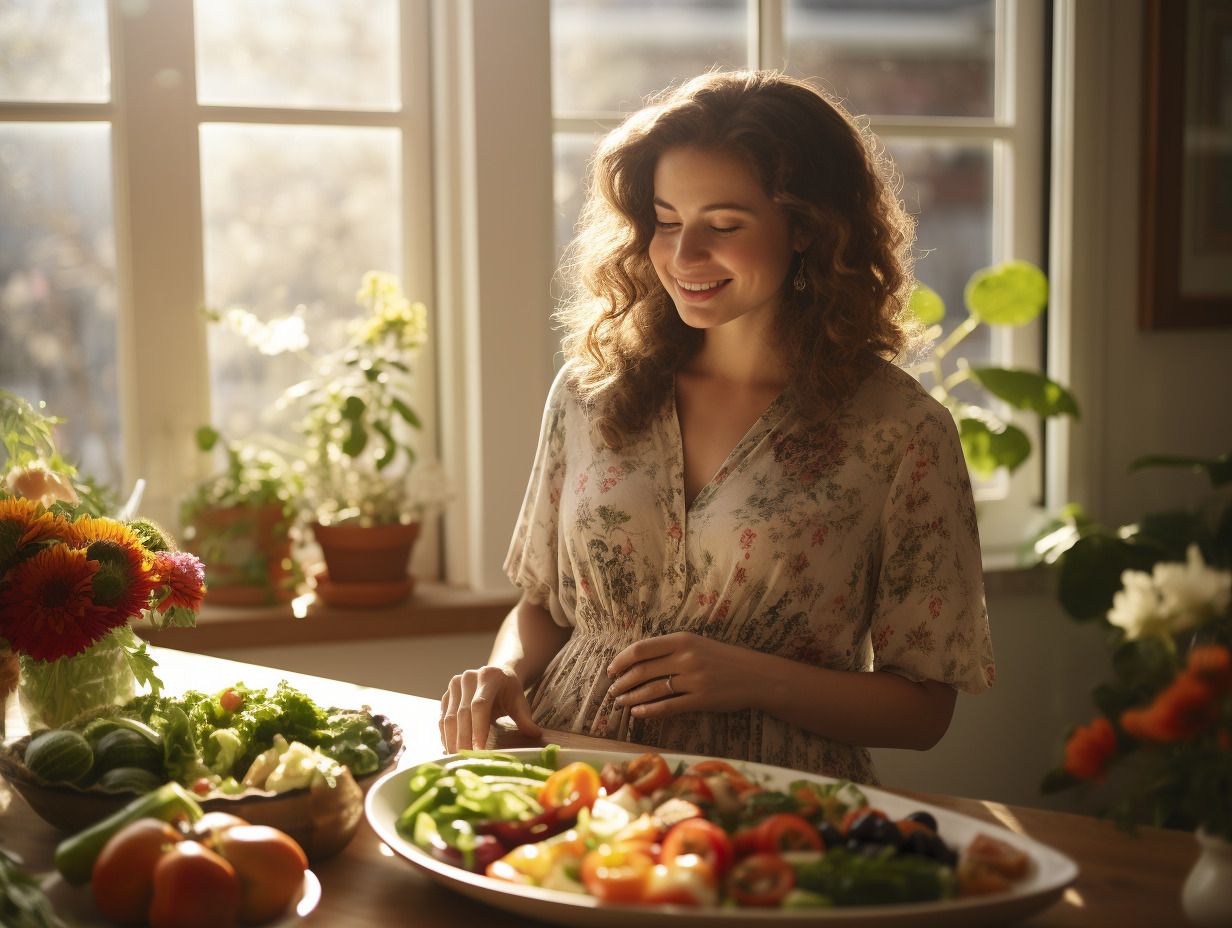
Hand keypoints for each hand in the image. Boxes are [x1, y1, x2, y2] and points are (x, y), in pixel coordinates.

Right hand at [440, 665, 541, 752]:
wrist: (496, 676)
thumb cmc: (510, 692)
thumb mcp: (520, 702)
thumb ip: (525, 718)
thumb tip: (534, 734)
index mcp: (489, 675)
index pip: (480, 705)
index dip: (478, 729)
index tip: (479, 750)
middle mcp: (469, 677)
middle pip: (462, 713)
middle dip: (464, 739)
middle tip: (466, 760)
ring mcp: (454, 685)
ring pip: (449, 717)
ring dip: (451, 740)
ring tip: (456, 759)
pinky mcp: (446, 695)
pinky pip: (443, 718)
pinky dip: (445, 735)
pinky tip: (450, 749)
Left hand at [606, 632, 770, 719]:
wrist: (754, 675)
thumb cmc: (721, 658)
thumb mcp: (696, 644)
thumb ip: (669, 649)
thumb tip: (636, 660)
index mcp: (682, 639)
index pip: (641, 648)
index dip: (621, 660)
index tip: (611, 670)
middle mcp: (686, 657)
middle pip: (642, 670)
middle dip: (622, 682)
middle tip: (613, 691)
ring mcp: (694, 679)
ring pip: (652, 690)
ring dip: (632, 698)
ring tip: (621, 703)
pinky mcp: (701, 700)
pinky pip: (668, 707)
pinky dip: (649, 711)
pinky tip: (638, 714)